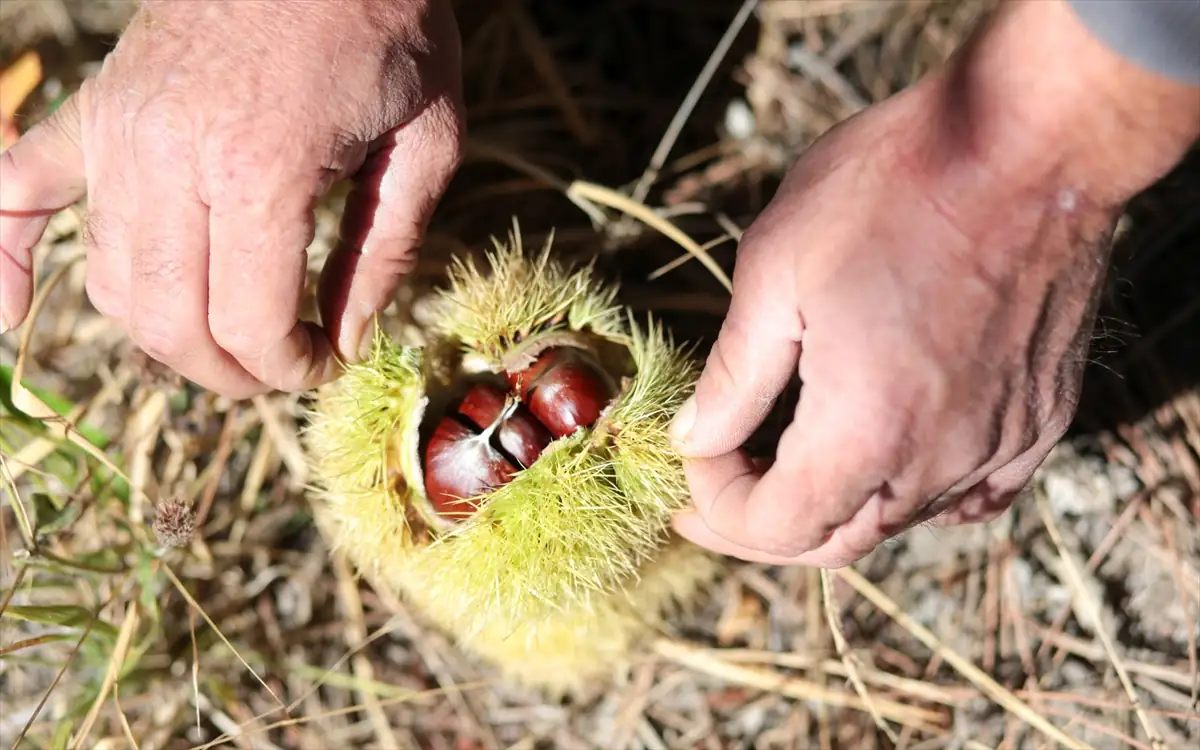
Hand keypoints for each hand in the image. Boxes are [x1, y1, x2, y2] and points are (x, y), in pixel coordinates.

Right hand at [0, 0, 463, 397]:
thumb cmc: (384, 25)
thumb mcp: (426, 142)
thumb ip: (384, 250)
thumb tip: (349, 336)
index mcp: (260, 170)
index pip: (250, 323)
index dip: (292, 367)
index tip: (327, 362)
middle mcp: (169, 156)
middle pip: (170, 320)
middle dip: (230, 371)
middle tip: (279, 367)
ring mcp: (117, 131)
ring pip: (109, 278)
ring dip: (162, 332)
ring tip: (221, 340)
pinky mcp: (93, 110)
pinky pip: (16, 190)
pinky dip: (3, 256)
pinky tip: (9, 314)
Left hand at [668, 0, 1199, 566]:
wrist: (1033, 138)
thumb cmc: (894, 187)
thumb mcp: (776, 268)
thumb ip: (734, 376)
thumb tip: (696, 438)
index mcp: (866, 431)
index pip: (776, 526)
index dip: (718, 507)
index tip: (691, 459)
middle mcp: (940, 460)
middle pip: (836, 540)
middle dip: (763, 524)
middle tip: (715, 490)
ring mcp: (1001, 443)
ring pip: (899, 517)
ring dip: (834, 502)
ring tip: (787, 462)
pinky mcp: (1042, 417)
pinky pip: (972, 493)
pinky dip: (914, 490)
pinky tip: (886, 456)